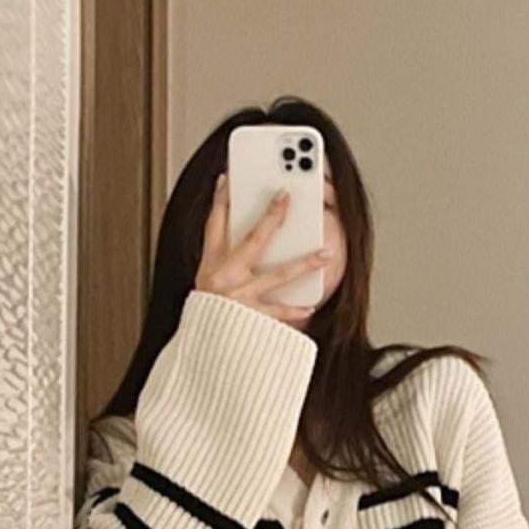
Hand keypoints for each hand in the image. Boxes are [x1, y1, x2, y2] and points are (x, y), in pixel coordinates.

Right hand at [194, 174, 327, 327]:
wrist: (202, 349)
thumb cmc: (206, 314)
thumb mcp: (205, 280)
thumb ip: (221, 254)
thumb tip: (238, 225)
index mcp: (209, 265)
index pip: (213, 224)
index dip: (221, 199)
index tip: (229, 178)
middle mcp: (224, 278)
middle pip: (252, 240)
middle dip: (271, 217)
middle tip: (287, 197)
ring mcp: (239, 297)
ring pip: (277, 275)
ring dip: (304, 264)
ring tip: (326, 254)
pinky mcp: (251, 317)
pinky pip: (278, 312)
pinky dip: (295, 311)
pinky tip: (311, 306)